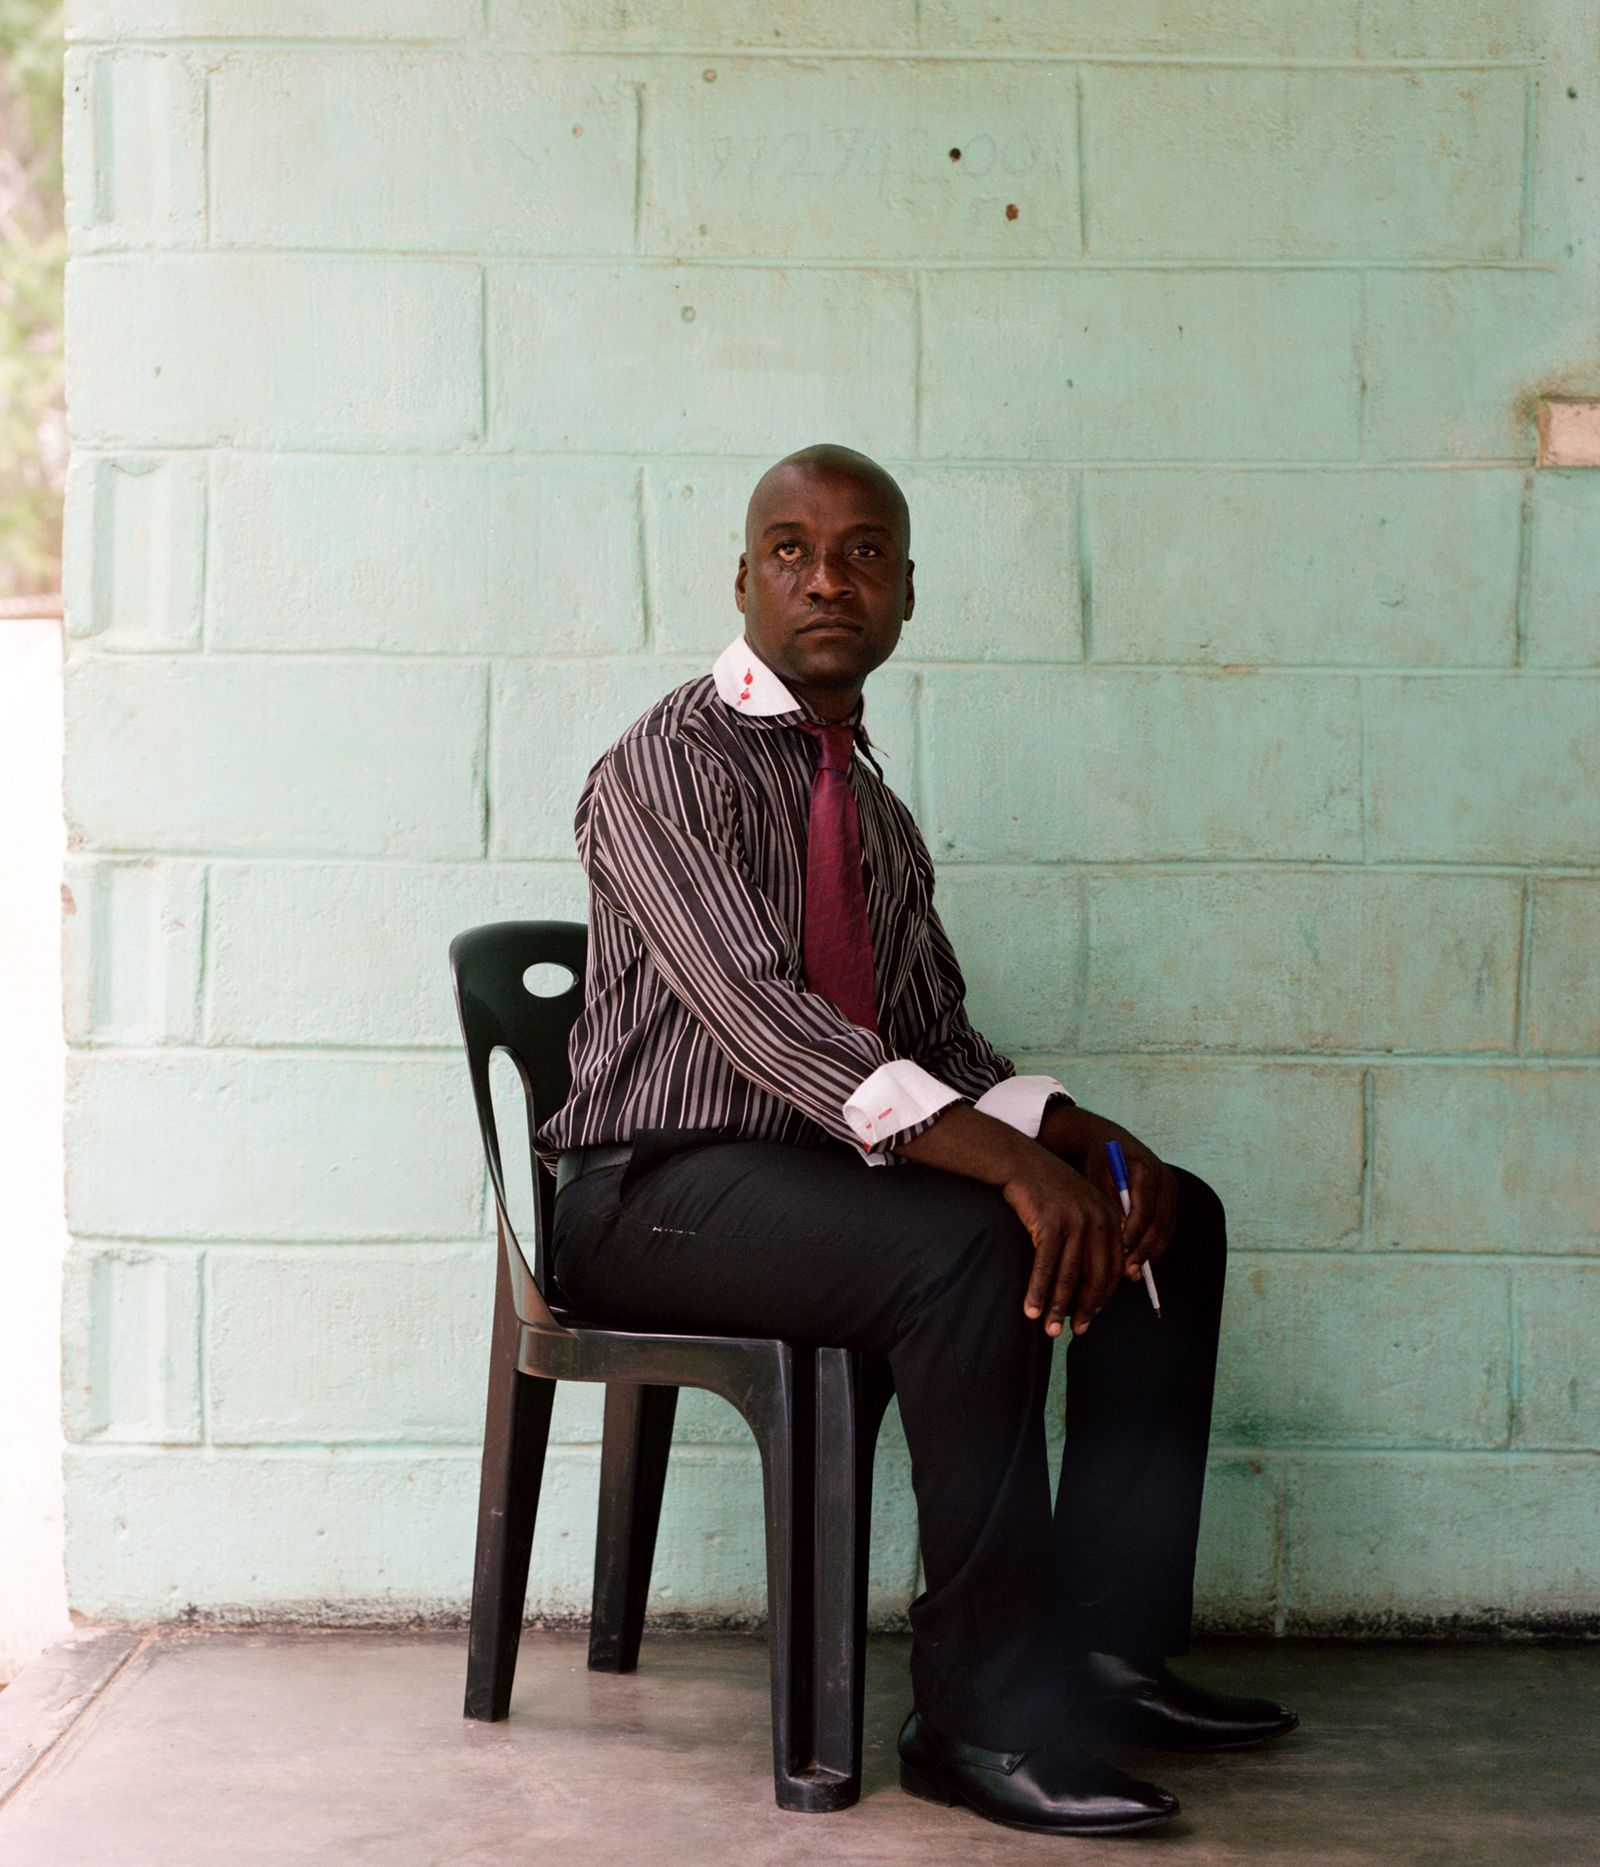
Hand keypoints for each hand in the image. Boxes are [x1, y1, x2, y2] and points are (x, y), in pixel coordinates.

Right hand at [1001, 1150, 1125, 1337]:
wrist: (1021, 1162)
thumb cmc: (1048, 1191)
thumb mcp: (1079, 1209)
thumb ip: (1091, 1239)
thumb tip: (1092, 1286)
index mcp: (1110, 1219)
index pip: (1114, 1269)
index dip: (1102, 1299)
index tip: (1089, 1318)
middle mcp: (1098, 1220)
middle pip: (1097, 1276)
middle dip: (1085, 1309)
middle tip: (1074, 1331)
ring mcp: (1075, 1221)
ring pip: (1069, 1276)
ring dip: (1058, 1307)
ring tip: (1050, 1330)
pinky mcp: (1050, 1222)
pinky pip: (1045, 1266)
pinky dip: (1038, 1292)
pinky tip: (1031, 1310)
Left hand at [1037, 1103, 1178, 1281]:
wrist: (1110, 1139)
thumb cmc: (1098, 1162)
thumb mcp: (1095, 1179)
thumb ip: (1107, 1206)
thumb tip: (1119, 1242)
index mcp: (1145, 1169)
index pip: (1143, 1211)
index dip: (1133, 1237)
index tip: (1119, 1256)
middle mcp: (1164, 1177)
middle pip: (1160, 1223)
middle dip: (1145, 1250)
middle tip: (1128, 1272)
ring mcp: (1171, 1186)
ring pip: (1167, 1228)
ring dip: (1152, 1253)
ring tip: (1134, 1272)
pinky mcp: (1172, 1196)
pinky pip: (1167, 1226)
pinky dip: (1155, 1245)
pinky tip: (1140, 1260)